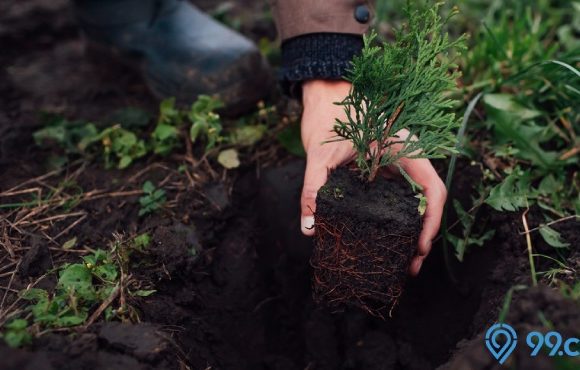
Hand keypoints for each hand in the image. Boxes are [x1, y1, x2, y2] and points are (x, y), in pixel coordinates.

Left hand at [299, 80, 446, 275]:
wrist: (323, 100)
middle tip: (410, 266)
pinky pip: (396, 201)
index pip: (433, 188)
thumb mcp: (320, 154)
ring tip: (401, 263)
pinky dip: (395, 223)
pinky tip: (385, 242)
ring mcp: (396, 168)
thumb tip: (311, 227)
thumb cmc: (328, 119)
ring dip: (410, 234)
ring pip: (414, 205)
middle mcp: (406, 161)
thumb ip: (314, 187)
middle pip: (427, 203)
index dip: (432, 221)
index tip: (419, 246)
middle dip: (422, 236)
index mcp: (405, 149)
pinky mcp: (383, 175)